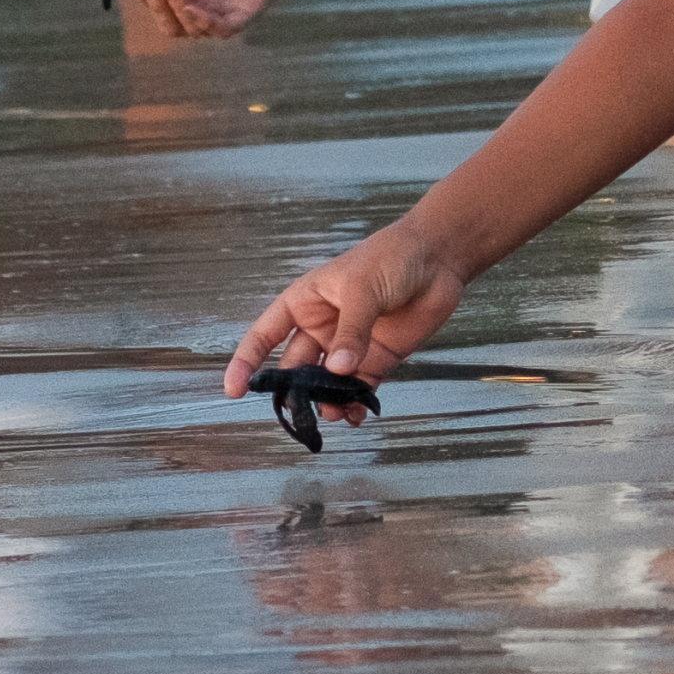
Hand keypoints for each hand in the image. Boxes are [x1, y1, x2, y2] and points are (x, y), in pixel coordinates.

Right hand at [144, 0, 307, 38]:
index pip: (164, 4)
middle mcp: (211, 4)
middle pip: (175, 24)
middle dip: (158, 8)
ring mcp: (230, 9)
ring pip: (195, 29)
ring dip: (177, 12)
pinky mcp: (250, 10)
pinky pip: (224, 28)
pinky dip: (205, 22)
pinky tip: (191, 6)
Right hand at [224, 222, 471, 398]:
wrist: (438, 257)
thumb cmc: (391, 258)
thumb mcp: (364, 288)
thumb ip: (353, 331)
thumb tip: (339, 370)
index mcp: (304, 303)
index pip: (265, 336)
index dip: (247, 362)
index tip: (235, 390)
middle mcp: (321, 328)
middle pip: (295, 368)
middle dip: (294, 392)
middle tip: (300, 412)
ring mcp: (348, 347)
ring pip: (326, 384)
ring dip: (326, 402)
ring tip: (336, 414)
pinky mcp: (377, 359)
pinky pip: (358, 389)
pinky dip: (355, 405)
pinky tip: (358, 415)